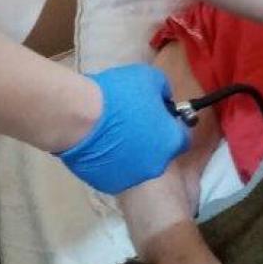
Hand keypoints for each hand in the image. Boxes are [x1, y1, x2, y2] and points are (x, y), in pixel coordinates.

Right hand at [56, 63, 189, 194]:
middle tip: (133, 121)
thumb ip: (164, 91)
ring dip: (131, 151)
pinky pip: (115, 170)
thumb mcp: (151, 78)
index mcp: (171, 142)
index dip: (171, 125)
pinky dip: (111, 159)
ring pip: (136, 164)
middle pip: (159, 152)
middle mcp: (156, 166)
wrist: (80, 117)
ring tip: (113, 131)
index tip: (159, 115)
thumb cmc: (119, 95)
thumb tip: (163, 99)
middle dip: (151, 139)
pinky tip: (100, 143)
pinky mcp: (107, 185)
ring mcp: (131, 179)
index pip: (182, 138)